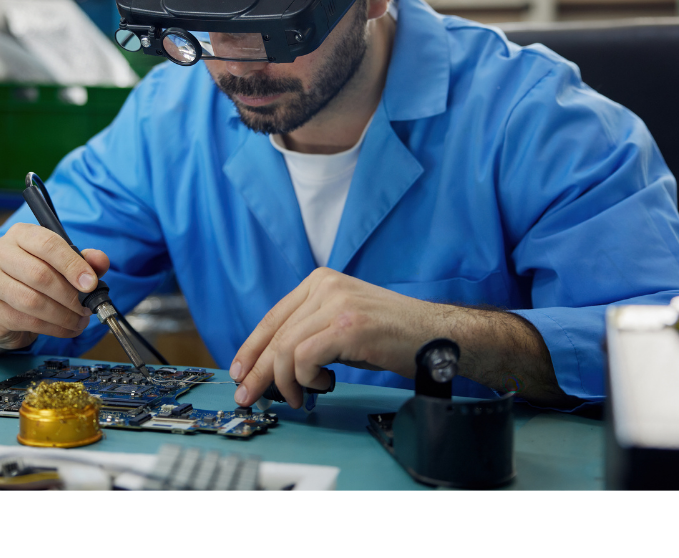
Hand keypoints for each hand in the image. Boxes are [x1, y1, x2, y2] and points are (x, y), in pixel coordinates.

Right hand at [0, 223, 108, 350]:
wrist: (0, 306)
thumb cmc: (33, 280)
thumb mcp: (61, 265)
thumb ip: (83, 261)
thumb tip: (100, 261)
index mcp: (19, 234)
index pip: (47, 243)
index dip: (72, 265)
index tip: (91, 284)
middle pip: (39, 274)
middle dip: (70, 295)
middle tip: (87, 308)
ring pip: (32, 301)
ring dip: (62, 315)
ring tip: (78, 321)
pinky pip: (24, 320)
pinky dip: (52, 328)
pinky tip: (64, 329)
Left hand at [230, 267, 433, 407]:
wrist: (437, 336)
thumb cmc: (392, 335)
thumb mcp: (343, 324)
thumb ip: (311, 333)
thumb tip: (272, 366)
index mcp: (320, 281)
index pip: (273, 317)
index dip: (251, 348)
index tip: (240, 371)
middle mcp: (325, 286)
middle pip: (275, 334)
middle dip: (258, 371)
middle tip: (250, 396)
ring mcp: (337, 304)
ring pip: (286, 349)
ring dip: (285, 382)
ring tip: (298, 397)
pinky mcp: (349, 326)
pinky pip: (305, 358)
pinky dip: (305, 379)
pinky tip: (321, 386)